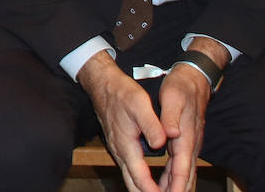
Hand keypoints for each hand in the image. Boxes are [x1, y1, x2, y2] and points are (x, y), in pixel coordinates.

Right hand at [78, 51, 165, 191]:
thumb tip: (162, 143)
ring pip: (131, 178)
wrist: (102, 84)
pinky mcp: (120, 146)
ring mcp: (119, 149)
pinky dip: (141, 181)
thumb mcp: (139, 104)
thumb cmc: (121, 92)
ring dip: (144, 190)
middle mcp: (120, 151)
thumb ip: (151, 125)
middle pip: (133, 184)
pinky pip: (130, 170)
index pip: (140, 178)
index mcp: (126, 145)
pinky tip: (150, 184)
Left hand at [155, 63, 210, 191]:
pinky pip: (181, 165)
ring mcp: (189, 144)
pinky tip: (168, 184)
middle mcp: (190, 144)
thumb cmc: (181, 88)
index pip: (182, 167)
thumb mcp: (173, 97)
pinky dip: (176, 177)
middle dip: (178, 190)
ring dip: (176, 187)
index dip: (177, 184)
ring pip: (184, 172)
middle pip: (185, 175)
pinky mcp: (186, 142)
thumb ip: (171, 117)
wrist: (193, 79)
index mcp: (186, 136)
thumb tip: (171, 134)